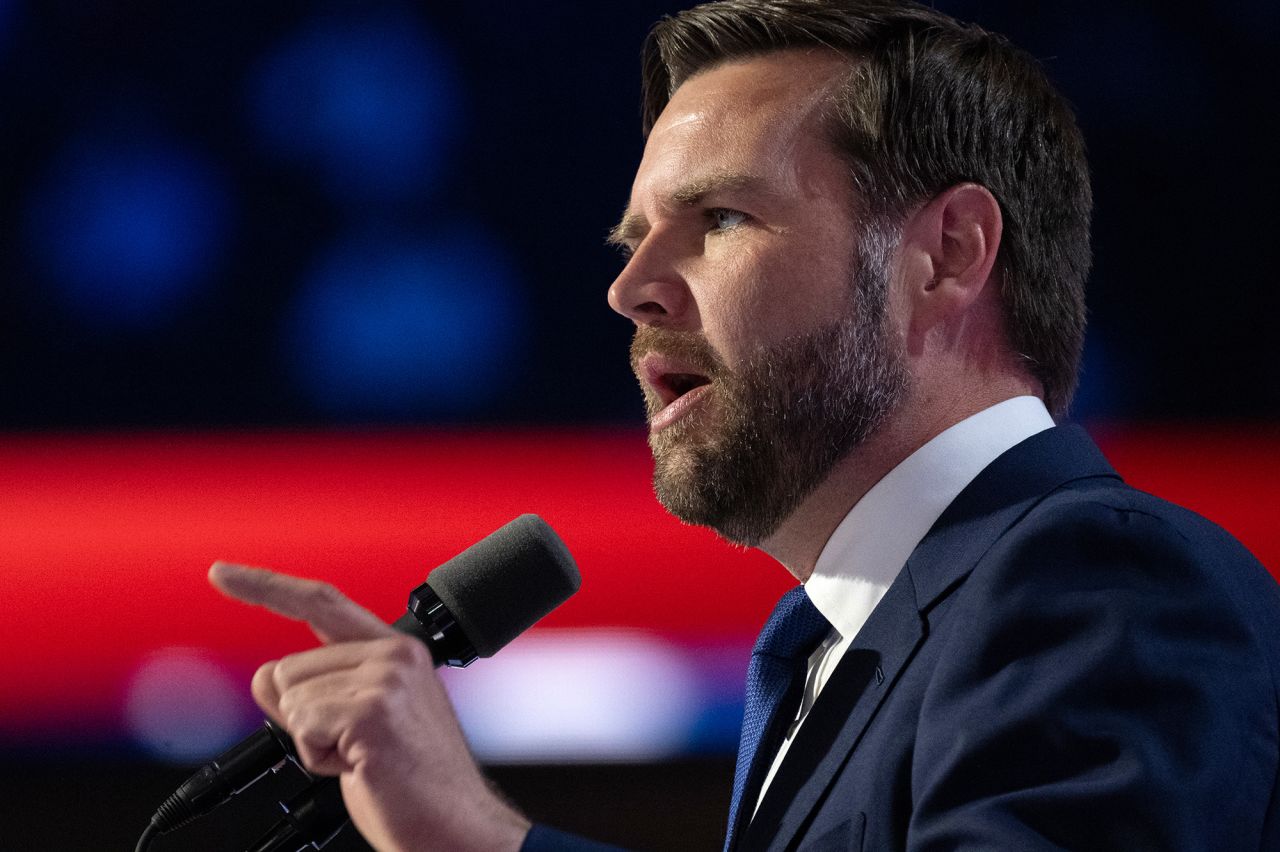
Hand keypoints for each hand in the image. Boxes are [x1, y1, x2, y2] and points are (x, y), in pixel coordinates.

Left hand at [208, 561, 530, 851]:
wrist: (454, 826)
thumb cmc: (414, 785)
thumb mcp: (355, 727)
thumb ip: (312, 693)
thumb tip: (265, 677)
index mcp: (397, 652)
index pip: (321, 603)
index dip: (266, 586)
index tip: (222, 573)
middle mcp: (395, 656)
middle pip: (287, 670)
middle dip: (304, 720)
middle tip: (355, 749)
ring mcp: (387, 680)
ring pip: (291, 700)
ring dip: (314, 744)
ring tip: (364, 760)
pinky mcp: (373, 712)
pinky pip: (302, 728)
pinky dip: (318, 760)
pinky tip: (362, 767)